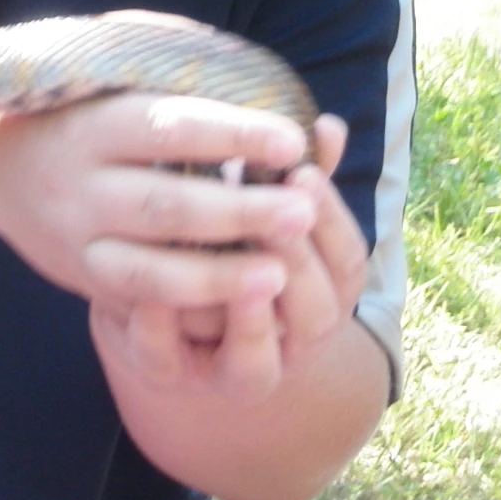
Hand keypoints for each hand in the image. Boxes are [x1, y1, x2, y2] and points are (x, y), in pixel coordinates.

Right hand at [0, 84, 318, 310]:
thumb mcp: (104, 74)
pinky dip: (188, 304)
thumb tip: (245, 63)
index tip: (290, 140)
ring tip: (282, 271)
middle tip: (303, 211)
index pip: (168, 127)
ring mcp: (77, 237)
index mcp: (92, 122)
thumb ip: (162, 66)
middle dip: (239, 211)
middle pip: (164, 204)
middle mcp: (79, 183)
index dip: (231, 134)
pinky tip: (240, 301)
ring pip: (149, 269)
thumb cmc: (74, 108)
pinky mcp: (80, 276)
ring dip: (219, 274)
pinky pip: (136, 301)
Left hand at [90, 116, 369, 401]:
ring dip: (248, 317)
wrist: (152, 293)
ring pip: (255, 367)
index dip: (331, 222)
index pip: (348, 266)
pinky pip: (167, 364)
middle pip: (315, 318)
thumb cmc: (222, 232)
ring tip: (233, 265)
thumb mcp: (258, 202)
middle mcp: (286, 346)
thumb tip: (327, 126)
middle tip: (273, 212)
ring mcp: (227, 370)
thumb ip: (290, 173)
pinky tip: (152, 292)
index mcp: (321, 296)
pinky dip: (159, 330)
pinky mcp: (167, 373)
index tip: (303, 173)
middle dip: (297, 263)